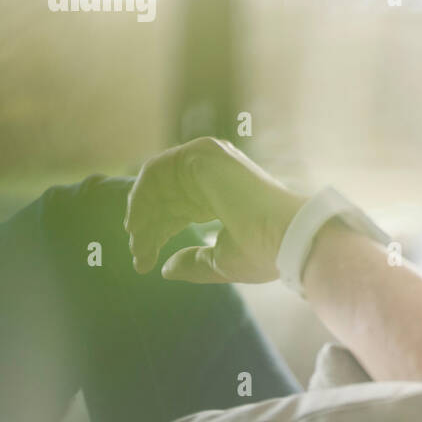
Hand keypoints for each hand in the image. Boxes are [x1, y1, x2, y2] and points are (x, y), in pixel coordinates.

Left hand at [124, 137, 305, 282]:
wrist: (286, 237)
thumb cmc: (262, 251)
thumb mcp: (220, 261)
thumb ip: (193, 262)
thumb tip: (165, 268)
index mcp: (223, 197)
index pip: (179, 211)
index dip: (157, 235)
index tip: (143, 264)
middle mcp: (216, 176)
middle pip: (165, 198)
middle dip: (146, 228)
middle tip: (137, 258)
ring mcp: (210, 161)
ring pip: (157, 183)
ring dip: (140, 212)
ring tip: (136, 241)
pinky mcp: (202, 154)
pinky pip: (156, 169)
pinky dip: (141, 194)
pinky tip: (138, 222)